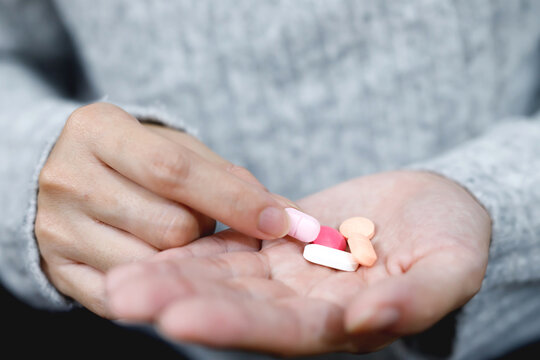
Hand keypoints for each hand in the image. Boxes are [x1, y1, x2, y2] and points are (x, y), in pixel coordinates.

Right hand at [35, 102, 291, 315]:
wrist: (52, 172)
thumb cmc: (128, 158)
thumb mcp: (170, 146)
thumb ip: (225, 175)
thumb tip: (285, 213)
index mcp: (99, 131)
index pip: (173, 170)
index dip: (233, 200)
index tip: (280, 221)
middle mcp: (69, 179)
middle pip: (169, 226)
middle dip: (204, 229)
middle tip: (198, 217)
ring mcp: (57, 229)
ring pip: (153, 264)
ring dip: (183, 256)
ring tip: (172, 233)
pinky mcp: (58, 270)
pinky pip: (126, 295)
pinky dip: (157, 283)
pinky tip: (156, 261)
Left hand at [105, 171, 490, 354]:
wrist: (433, 206)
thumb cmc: (454, 237)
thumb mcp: (453, 267)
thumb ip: (418, 299)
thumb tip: (373, 321)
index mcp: (345, 322)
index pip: (284, 333)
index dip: (234, 326)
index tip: (178, 318)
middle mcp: (306, 306)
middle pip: (237, 309)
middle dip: (181, 304)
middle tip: (123, 296)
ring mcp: (287, 274)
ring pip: (223, 278)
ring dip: (172, 277)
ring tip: (119, 277)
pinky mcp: (277, 240)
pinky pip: (230, 244)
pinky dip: (193, 247)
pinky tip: (152, 244)